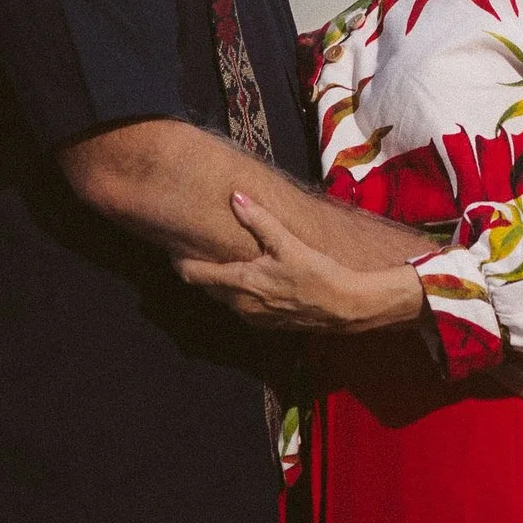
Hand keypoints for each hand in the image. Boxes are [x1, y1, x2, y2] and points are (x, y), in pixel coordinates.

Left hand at [175, 188, 427, 337]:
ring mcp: (253, 318)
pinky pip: (241, 306)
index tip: (175, 245)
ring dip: (219, 281)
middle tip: (197, 246)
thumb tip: (235, 197)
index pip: (194, 274)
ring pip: (223, 297)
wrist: (347, 308)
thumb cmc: (318, 274)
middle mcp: (240, 305)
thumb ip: (260, 220)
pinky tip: (251, 278)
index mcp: (240, 283)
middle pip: (206, 286)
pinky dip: (237, 292)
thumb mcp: (289, 244)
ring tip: (222, 259)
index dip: (180, 259)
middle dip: (199, 268)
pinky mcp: (267, 324)